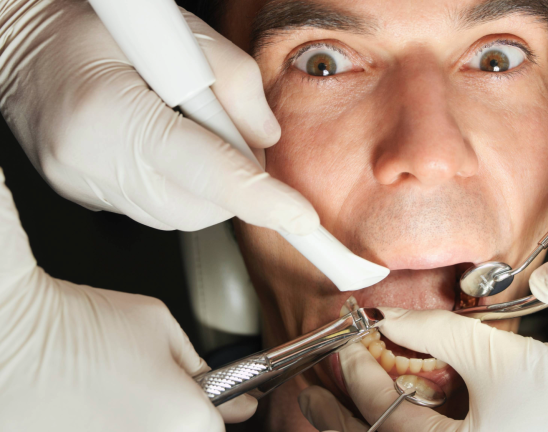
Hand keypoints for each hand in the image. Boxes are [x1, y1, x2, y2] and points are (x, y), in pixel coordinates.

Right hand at [0, 0, 317, 232]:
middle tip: (236, 137)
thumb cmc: (94, 24)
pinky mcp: (83, 195)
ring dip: (209, 187)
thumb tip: (266, 136)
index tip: (300, 219)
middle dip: (237, 186)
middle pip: (199, 208)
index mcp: (111, 115)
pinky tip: (169, 146)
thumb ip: (235, 81)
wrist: (19, 40)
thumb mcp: (178, 31)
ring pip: (179, 216)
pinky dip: (180, 187)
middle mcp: (91, 163)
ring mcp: (82, 186)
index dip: (262, 200)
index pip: (206, 173)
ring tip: (194, 132)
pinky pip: (154, 208)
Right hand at [0, 167, 256, 429]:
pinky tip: (83, 405)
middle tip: (143, 386)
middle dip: (168, 414)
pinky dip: (98, 423)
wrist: (13, 333)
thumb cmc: (84, 324)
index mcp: (187, 420)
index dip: (208, 406)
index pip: (214, 427)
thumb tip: (240, 398)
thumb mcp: (161, 328)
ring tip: (109, 392)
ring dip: (133, 421)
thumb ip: (203, 369)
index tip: (201, 396)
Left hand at [300, 308, 547, 430]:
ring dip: (363, 428)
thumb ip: (436, 331)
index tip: (345, 341)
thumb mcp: (496, 355)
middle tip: (307, 391)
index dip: (356, 370)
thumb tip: (389, 316)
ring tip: (332, 407)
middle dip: (332, 418)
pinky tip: (393, 416)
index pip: (380, 412)